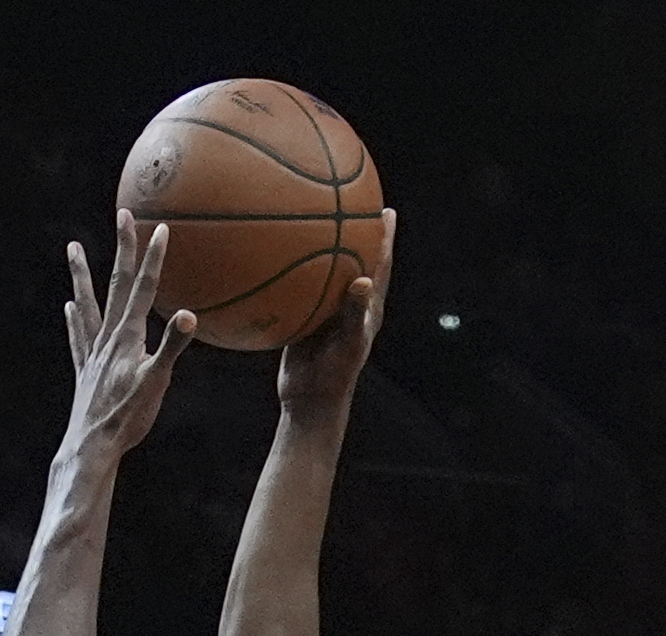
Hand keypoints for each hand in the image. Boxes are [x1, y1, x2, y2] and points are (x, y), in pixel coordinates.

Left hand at [63, 213, 194, 460]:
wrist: (91, 447)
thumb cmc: (127, 419)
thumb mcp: (156, 383)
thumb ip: (171, 347)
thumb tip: (188, 315)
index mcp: (127, 338)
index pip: (143, 290)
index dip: (153, 259)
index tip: (160, 227)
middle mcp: (107, 339)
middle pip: (116, 285)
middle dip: (123, 249)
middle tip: (123, 215)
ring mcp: (93, 354)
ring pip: (88, 304)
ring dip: (82, 275)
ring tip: (73, 247)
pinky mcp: (85, 372)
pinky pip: (79, 337)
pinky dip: (75, 319)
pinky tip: (69, 307)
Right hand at [276, 207, 394, 419]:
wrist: (309, 401)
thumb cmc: (335, 376)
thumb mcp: (348, 344)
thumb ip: (355, 313)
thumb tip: (361, 280)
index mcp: (367, 307)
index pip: (380, 264)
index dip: (385, 237)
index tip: (386, 210)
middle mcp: (349, 305)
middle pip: (357, 261)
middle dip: (359, 233)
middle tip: (358, 204)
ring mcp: (327, 312)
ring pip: (327, 273)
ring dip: (325, 249)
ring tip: (318, 221)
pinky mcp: (307, 320)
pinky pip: (301, 291)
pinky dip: (294, 274)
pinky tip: (279, 258)